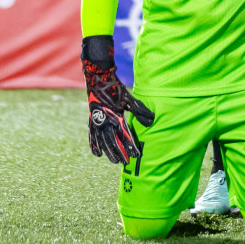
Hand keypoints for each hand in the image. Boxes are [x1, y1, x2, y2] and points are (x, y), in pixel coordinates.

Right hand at [81, 35, 152, 163]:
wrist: (98, 80)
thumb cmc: (116, 89)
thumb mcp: (130, 99)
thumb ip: (140, 111)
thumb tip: (152, 120)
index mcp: (116, 116)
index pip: (125, 135)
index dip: (130, 146)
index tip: (136, 155)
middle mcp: (105, 121)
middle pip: (113, 142)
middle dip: (119, 153)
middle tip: (126, 163)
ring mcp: (97, 122)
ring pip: (103, 141)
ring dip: (108, 152)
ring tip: (114, 161)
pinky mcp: (92, 120)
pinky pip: (92, 136)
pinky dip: (94, 145)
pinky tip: (97, 154)